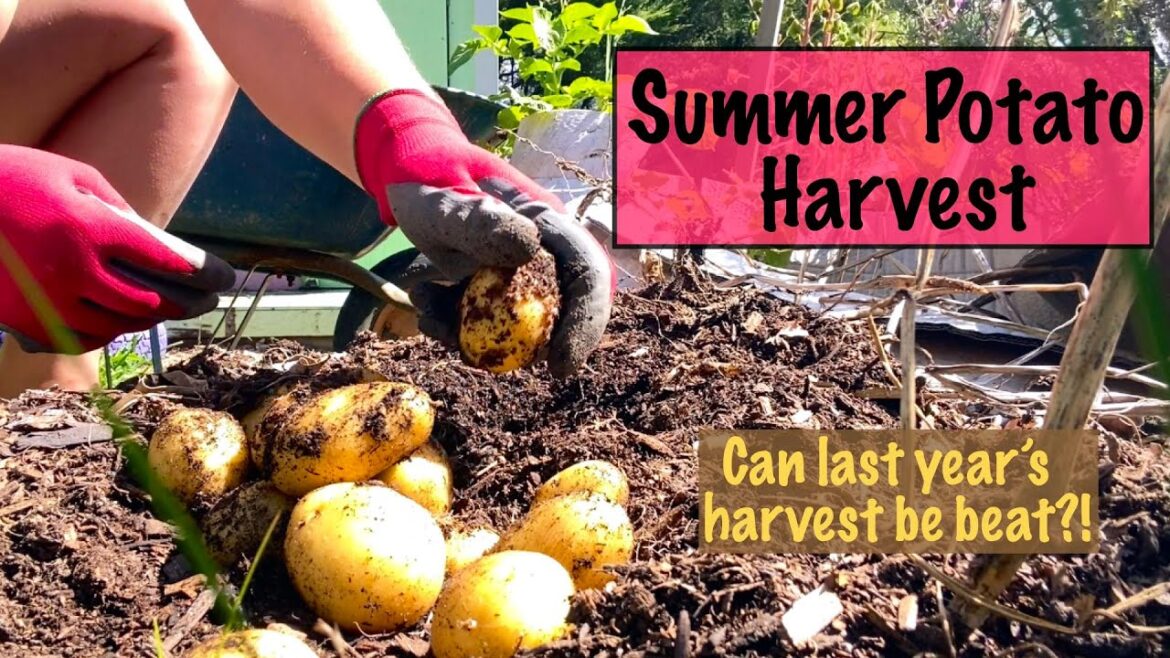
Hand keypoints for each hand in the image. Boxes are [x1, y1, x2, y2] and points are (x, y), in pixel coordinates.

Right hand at [0, 146, 235, 352]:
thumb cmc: (11, 177)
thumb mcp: (70, 174)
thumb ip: (117, 209)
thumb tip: (154, 241)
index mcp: (88, 229)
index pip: (164, 260)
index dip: (201, 272)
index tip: (225, 277)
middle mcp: (71, 271)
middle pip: (147, 302)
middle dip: (185, 303)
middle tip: (208, 300)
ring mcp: (45, 302)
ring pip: (115, 326)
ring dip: (148, 320)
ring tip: (169, 309)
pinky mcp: (22, 321)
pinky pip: (79, 338)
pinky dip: (107, 331)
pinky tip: (122, 320)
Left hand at [353, 90, 613, 375]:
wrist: (405, 175)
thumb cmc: (428, 176)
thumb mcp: (445, 199)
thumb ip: (479, 221)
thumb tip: (530, 247)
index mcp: (548, 223)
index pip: (587, 275)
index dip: (585, 322)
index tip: (560, 364)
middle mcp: (542, 253)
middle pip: (559, 312)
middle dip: (522, 345)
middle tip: (479, 358)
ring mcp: (517, 274)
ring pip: (518, 326)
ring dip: (474, 336)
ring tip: (428, 314)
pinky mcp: (491, 290)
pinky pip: (487, 323)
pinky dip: (454, 326)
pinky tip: (424, 302)